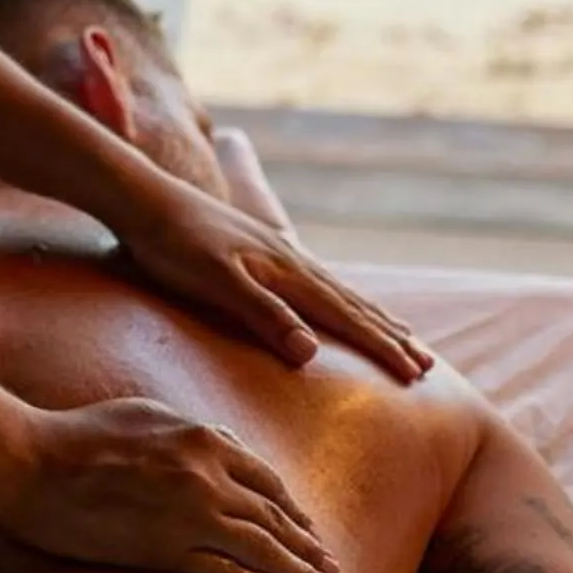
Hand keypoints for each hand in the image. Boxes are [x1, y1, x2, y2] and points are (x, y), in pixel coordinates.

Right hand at [4, 397, 339, 572]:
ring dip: (298, 572)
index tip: (309, 530)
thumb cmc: (81, 435)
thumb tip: (226, 447)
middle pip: (274, 518)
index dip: (293, 510)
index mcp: (204, 440)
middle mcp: (207, 478)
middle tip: (331, 570)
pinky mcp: (167, 552)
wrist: (32, 465)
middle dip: (307, 546)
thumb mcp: (147, 415)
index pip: (267, 481)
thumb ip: (193, 432)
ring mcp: (190, 518)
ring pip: (262, 549)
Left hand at [117, 180, 432, 382]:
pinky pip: (317, 280)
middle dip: (391, 336)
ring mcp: (277, 253)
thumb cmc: (172, 247)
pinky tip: (338, 299)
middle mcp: (291, 261)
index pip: (346, 318)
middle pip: (353, 304)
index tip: (418, 374)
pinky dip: (342, 297)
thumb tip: (312, 354)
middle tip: (428, 364)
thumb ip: (263, 316)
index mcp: (286, 274)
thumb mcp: (215, 285)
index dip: (382, 347)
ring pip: (339, 290)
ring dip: (373, 315)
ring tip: (401, 332)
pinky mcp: (259, 250)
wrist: (143, 199)